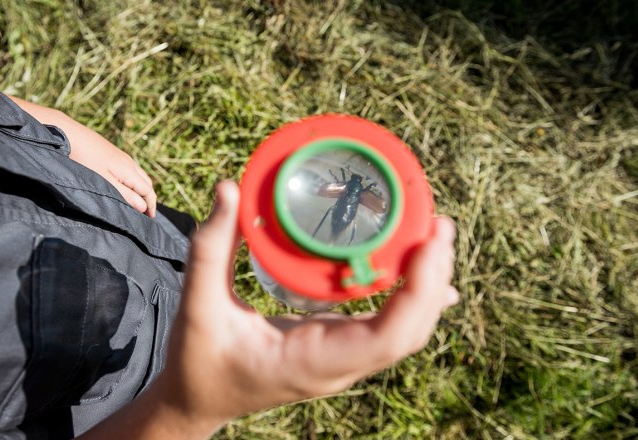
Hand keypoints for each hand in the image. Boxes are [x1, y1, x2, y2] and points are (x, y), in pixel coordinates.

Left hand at [9, 97, 156, 216]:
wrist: (69, 134)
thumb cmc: (84, 160)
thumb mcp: (104, 182)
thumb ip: (125, 195)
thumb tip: (143, 207)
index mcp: (129, 171)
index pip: (148, 191)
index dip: (151, 206)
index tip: (150, 220)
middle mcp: (129, 163)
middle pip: (147, 183)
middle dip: (148, 198)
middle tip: (145, 214)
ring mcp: (122, 157)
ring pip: (139, 176)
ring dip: (141, 190)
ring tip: (136, 202)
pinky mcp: (113, 153)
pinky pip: (131, 170)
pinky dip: (134, 182)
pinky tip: (124, 186)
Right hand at [82, 181, 458, 438]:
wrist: (198, 399)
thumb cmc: (198, 360)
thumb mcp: (197, 305)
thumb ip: (209, 249)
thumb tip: (228, 189)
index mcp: (311, 361)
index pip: (385, 338)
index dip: (416, 293)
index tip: (429, 246)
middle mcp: (337, 365)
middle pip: (409, 332)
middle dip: (432, 280)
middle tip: (439, 225)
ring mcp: (341, 360)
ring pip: (405, 331)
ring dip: (426, 286)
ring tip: (435, 236)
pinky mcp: (338, 348)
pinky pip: (387, 326)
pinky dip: (409, 296)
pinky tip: (422, 271)